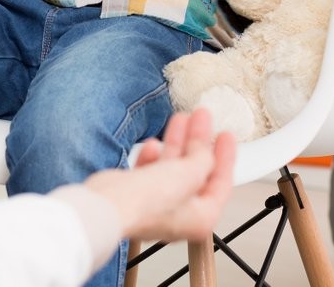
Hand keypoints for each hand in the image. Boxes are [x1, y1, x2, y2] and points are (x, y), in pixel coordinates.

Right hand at [84, 108, 235, 242]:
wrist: (108, 205)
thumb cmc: (147, 201)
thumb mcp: (188, 175)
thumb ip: (202, 160)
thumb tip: (205, 151)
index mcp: (201, 217)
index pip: (220, 182)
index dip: (225, 155)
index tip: (226, 134)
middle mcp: (181, 214)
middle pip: (196, 171)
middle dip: (199, 142)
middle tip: (202, 117)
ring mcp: (157, 204)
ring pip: (173, 167)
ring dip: (176, 142)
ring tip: (181, 117)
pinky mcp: (136, 194)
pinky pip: (151, 171)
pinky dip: (154, 156)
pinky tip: (153, 144)